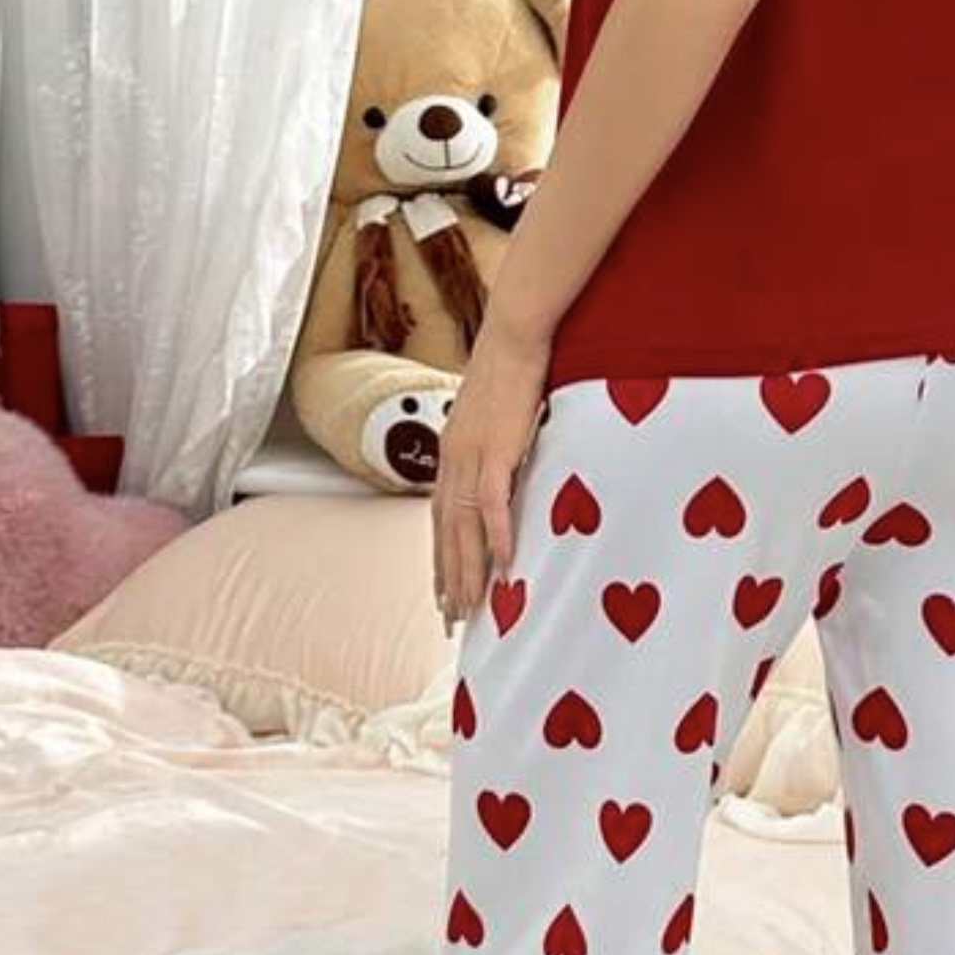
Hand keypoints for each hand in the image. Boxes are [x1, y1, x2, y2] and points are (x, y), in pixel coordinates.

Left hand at [433, 314, 552, 635]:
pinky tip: (506, 565)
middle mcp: (452, 462)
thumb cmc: (510, 371)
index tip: (443, 595)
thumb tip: (503, 470)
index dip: (442, 561)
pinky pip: (494, 503)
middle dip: (449, 580)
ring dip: (469, 570)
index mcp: (451, 455)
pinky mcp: (496, 449)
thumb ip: (493, 449)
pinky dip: (498, 535)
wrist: (513, 335)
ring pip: (465, 527)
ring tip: (475, 606)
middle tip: (453, 619)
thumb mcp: (494, 417)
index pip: (441, 521)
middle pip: (448, 534)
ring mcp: (471, 457)